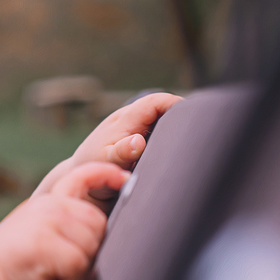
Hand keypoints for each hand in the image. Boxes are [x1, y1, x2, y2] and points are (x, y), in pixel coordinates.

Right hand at [0, 163, 128, 279]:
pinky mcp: (45, 246)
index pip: (82, 175)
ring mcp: (46, 224)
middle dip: (90, 248)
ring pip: (91, 245)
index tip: (125, 179)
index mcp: (48, 200)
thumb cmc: (16, 263)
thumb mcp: (40, 231)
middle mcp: (48, 206)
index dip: (107, 174)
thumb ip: (66, 224)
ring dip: (78, 267)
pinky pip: (79, 265)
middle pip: (98, 222)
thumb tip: (101, 232)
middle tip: (65, 264)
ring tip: (54, 272)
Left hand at [33, 92, 181, 204]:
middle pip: (163, 108)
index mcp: (125, 119)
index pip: (156, 102)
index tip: (194, 117)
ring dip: (175, 129)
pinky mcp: (137, 141)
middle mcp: (131, 120)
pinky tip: (179, 152)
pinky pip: (157, 133)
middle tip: (199, 133)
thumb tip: (138, 141)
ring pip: (162, 121)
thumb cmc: (91, 168)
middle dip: (180, 116)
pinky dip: (168, 139)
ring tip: (193, 143)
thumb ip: (121, 152)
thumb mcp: (105, 162)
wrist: (80, 178)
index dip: (175, 103)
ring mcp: (134, 129)